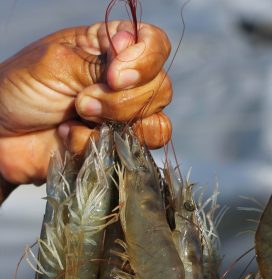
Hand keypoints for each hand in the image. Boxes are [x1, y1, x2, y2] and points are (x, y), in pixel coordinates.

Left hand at [0, 21, 171, 188]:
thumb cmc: (20, 90)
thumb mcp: (55, 63)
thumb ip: (98, 63)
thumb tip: (130, 67)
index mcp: (111, 49)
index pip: (155, 45)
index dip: (145, 62)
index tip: (113, 76)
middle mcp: (126, 83)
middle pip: (161, 90)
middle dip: (122, 101)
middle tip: (81, 102)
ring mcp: (126, 118)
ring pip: (157, 126)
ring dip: (116, 125)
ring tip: (79, 118)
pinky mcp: (119, 148)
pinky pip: (132, 152)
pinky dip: (96, 146)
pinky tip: (69, 136)